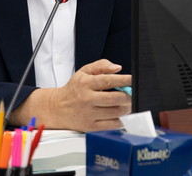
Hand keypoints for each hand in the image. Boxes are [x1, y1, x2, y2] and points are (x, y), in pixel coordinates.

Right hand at [9, 59, 131, 131]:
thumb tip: (117, 68)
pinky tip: (123, 115)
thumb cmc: (73, 89)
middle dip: (128, 97)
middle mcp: (86, 99)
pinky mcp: (90, 126)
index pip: (108, 80)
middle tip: (134, 95)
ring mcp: (88, 114)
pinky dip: (121, 120)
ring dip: (127, 108)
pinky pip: (111, 125)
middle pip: (113, 98)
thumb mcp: (83, 72)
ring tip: (129, 104)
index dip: (124, 80)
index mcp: (85, 83)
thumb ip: (100, 66)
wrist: (57, 108)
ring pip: (114, 112)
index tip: (134, 80)